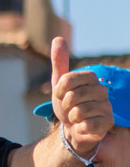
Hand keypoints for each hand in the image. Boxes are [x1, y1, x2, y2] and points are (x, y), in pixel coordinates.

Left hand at [50, 38, 111, 155]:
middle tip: (69, 108)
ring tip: (76, 117)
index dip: (59, 89)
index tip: (60, 94)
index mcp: (91, 78)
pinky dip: (79, 127)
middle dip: (65, 104)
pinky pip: (87, 124)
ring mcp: (107, 107)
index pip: (68, 79)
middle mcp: (102, 90)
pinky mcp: (108, 122)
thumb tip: (58, 38)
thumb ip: (59, 62)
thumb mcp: (59, 83)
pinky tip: (82, 126)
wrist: (72, 128)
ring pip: (80, 111)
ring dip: (72, 117)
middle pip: (73, 95)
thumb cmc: (67, 104)